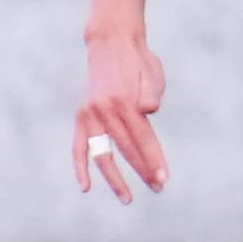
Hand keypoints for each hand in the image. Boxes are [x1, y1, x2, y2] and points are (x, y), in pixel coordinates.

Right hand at [74, 30, 168, 203]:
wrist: (111, 42)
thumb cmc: (138, 60)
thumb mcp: (152, 70)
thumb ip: (152, 91)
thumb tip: (150, 111)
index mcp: (125, 100)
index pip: (142, 138)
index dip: (154, 160)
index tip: (163, 178)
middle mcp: (105, 109)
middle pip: (126, 149)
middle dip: (143, 171)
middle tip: (158, 188)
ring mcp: (90, 114)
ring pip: (101, 154)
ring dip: (115, 178)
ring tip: (127, 198)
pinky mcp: (82, 116)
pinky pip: (79, 146)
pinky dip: (81, 166)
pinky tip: (86, 187)